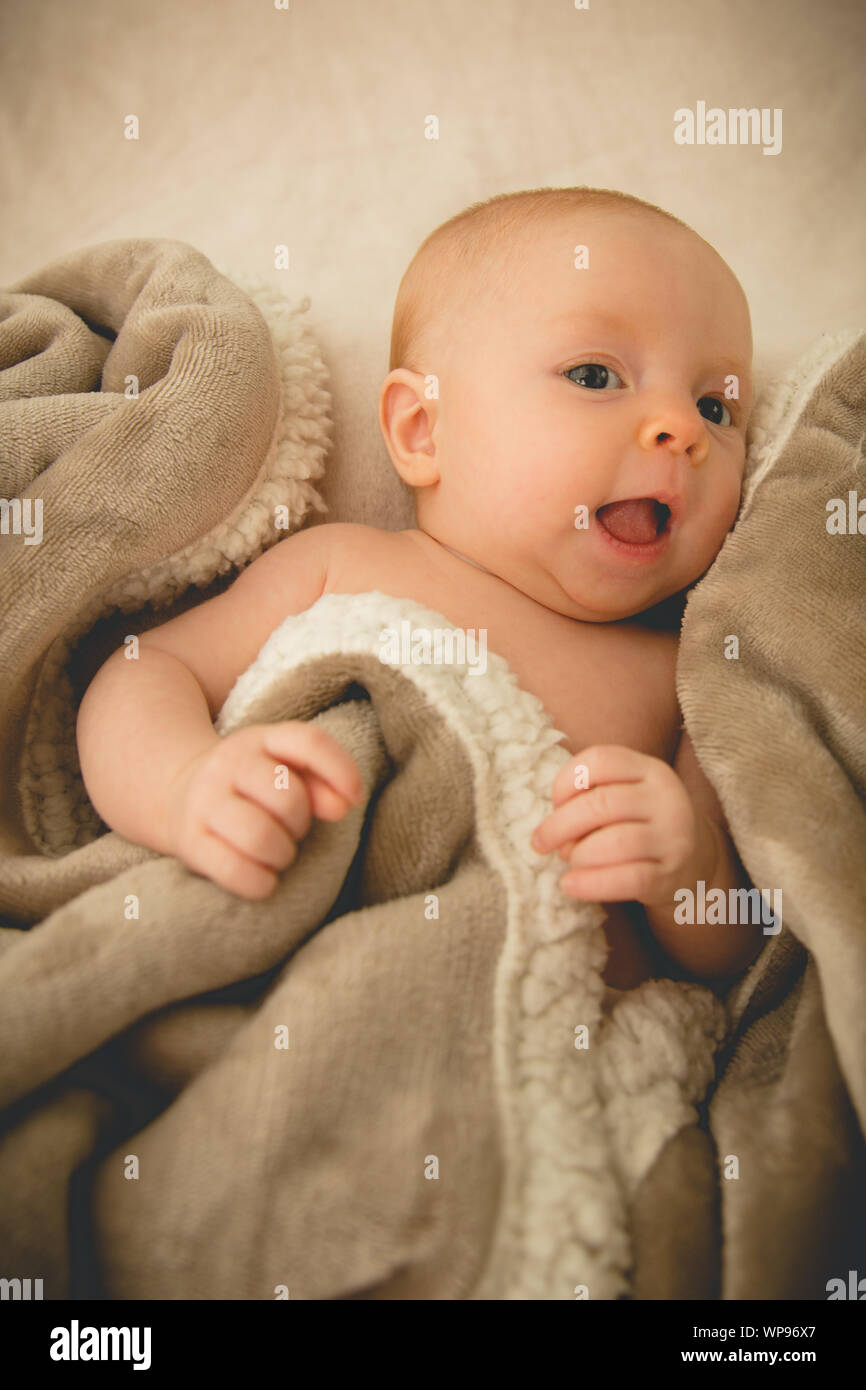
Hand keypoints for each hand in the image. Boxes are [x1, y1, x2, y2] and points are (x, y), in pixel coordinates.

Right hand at [165, 721, 363, 898]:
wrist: (177, 792)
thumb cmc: (252, 787)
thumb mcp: (284, 770)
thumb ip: (321, 781)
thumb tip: (344, 804)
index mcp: (261, 739)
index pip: (308, 742)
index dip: (340, 770)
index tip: (354, 800)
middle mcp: (229, 763)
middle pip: (286, 797)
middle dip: (300, 824)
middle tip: (292, 831)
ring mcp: (204, 801)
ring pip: (258, 835)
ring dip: (281, 855)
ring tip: (278, 855)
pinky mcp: (189, 840)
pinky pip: (233, 869)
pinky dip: (259, 882)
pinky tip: (263, 879)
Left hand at [530, 745, 715, 908]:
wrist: (693, 862)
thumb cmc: (640, 824)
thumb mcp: (624, 797)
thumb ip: (590, 798)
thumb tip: (550, 830)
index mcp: (649, 770)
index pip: (600, 760)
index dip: (566, 781)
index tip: (555, 804)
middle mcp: (666, 797)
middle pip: (601, 804)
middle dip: (560, 825)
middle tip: (543, 842)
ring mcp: (674, 836)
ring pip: (615, 843)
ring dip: (579, 855)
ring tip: (570, 861)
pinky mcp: (672, 873)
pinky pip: (629, 879)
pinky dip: (592, 884)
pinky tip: (571, 885)